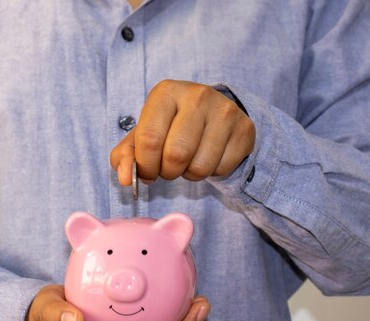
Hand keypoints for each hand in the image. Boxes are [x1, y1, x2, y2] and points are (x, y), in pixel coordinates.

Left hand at [110, 79, 254, 184]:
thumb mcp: (142, 136)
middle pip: (176, 155)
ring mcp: (225, 111)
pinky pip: (221, 169)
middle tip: (168, 167)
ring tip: (188, 160)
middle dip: (167, 172)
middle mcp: (197, 96)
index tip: (148, 170)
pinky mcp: (244, 129)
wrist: (212, 114)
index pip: (149, 139)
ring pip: (200, 167)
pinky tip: (208, 156)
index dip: (145, 165)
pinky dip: (211, 173)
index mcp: (166, 92)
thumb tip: (125, 179)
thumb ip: (125, 157)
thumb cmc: (169, 127)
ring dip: (189, 174)